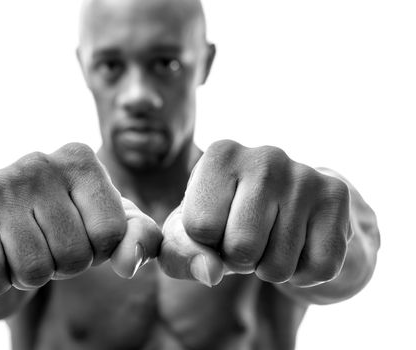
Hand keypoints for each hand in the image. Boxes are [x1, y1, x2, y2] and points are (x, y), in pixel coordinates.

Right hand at [0, 143, 161, 295]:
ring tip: (20, 246)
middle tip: (46, 243)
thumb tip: (129, 265)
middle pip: (75, 256)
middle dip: (63, 266)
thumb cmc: (63, 219)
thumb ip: (139, 237)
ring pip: (34, 271)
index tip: (81, 235)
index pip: (111, 234)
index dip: (98, 251)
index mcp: (82, 160)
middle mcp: (41, 161)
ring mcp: (0, 181)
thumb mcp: (109, 223)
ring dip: (30, 275)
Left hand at [159, 140, 350, 287]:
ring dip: (270, 268)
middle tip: (246, 238)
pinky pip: (320, 268)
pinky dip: (304, 273)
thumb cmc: (222, 219)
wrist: (281, 205)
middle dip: (239, 259)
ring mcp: (305, 175)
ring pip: (279, 266)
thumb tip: (211, 272)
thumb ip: (182, 254)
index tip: (217, 224)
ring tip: (271, 239)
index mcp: (221, 155)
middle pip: (241, 249)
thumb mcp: (188, 234)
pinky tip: (298, 246)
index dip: (206, 242)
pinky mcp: (336, 196)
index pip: (200, 228)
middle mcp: (265, 156)